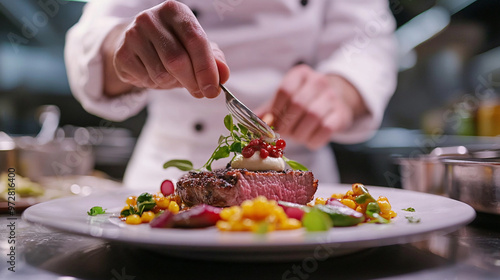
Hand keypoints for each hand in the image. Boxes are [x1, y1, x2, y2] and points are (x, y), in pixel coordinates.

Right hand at [102, 1, 229, 97]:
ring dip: (172, 83)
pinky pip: (145, 79)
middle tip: (200, 92)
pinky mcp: (122, 53)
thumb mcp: (197, 49)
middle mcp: (151, 18)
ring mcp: (133, 34)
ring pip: (161, 73)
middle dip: (192, 81)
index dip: (206, 68)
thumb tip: (223, 74)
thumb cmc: (174, 46)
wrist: (139, 46)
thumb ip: (214, 60)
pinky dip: (155, 84)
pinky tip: (154, 74)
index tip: (213, 89)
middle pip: (177, 59)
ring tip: (171, 76)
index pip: (195, 39)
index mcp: (175, 11)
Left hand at [260, 65, 367, 149]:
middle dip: (286, 124)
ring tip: (295, 136)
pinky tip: (308, 139)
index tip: (271, 124)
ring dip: (299, 133)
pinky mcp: (341, 114)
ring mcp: (332, 97)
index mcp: (300, 74)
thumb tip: (252, 122)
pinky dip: (313, 139)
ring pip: (313, 117)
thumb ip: (269, 110)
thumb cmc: (303, 101)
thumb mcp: (285, 100)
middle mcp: (318, 81)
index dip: (276, 111)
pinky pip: (326, 130)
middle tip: (282, 133)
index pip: (285, 91)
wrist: (334, 102)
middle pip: (298, 105)